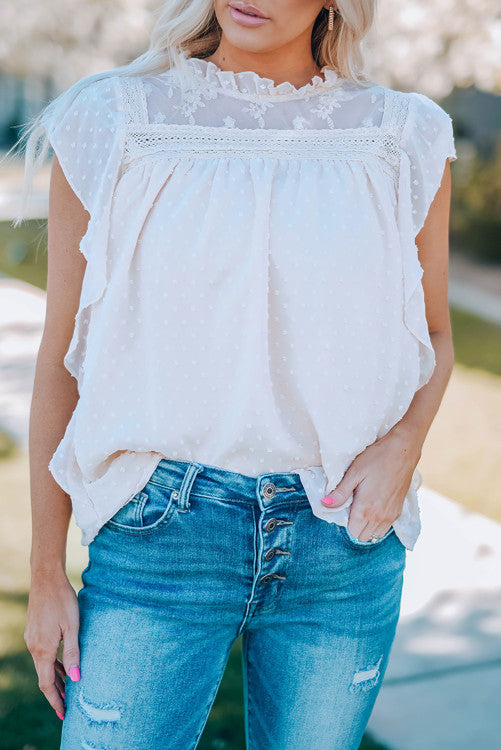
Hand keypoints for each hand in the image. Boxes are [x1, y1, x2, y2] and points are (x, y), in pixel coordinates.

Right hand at [24, 569, 80, 720]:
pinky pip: (42, 653)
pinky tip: (63, 664)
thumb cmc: (63, 600)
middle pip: (44, 677)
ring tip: (69, 687)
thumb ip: (73, 653)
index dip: (55, 700)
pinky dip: (52, 663)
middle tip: (69, 705)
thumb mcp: (72, 626)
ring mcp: (32, 638)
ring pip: (43, 665)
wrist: (46, 578)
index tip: (64, 713)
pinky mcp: (34, 631)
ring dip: (55, 677)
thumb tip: (76, 679)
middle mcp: (34, 647)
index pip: (47, 684)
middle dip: (56, 692)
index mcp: (43, 649)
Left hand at [321, 428, 421, 541]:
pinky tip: (374, 507)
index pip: (352, 532)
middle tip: (352, 507)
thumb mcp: (354, 473)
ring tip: (362, 508)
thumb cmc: (376, 458)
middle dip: (355, 527)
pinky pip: (386, 527)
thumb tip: (324, 505)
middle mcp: (380, 517)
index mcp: (366, 509)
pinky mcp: (399, 510)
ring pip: (375, 534)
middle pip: (363, 536)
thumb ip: (340, 493)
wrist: (403, 450)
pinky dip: (378, 523)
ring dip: (367, 527)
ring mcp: (391, 515)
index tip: (344, 509)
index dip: (345, 523)